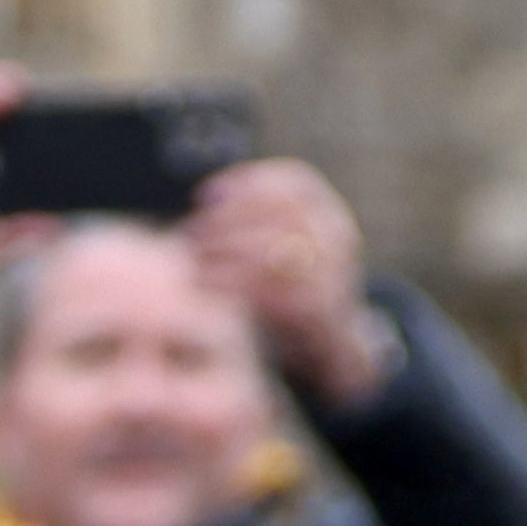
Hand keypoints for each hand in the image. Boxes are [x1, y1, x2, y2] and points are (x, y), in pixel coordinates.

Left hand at [180, 154, 387, 405]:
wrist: (328, 343)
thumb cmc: (288, 287)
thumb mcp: (283, 246)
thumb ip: (256, 223)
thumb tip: (204, 202)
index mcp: (330, 213)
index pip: (294, 182)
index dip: (248, 183)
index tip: (203, 196)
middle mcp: (338, 236)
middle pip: (278, 213)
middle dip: (227, 220)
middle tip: (188, 233)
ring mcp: (334, 270)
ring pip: (272, 249)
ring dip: (225, 252)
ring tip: (192, 262)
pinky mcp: (319, 307)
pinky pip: (270, 290)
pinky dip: (233, 285)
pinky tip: (207, 289)